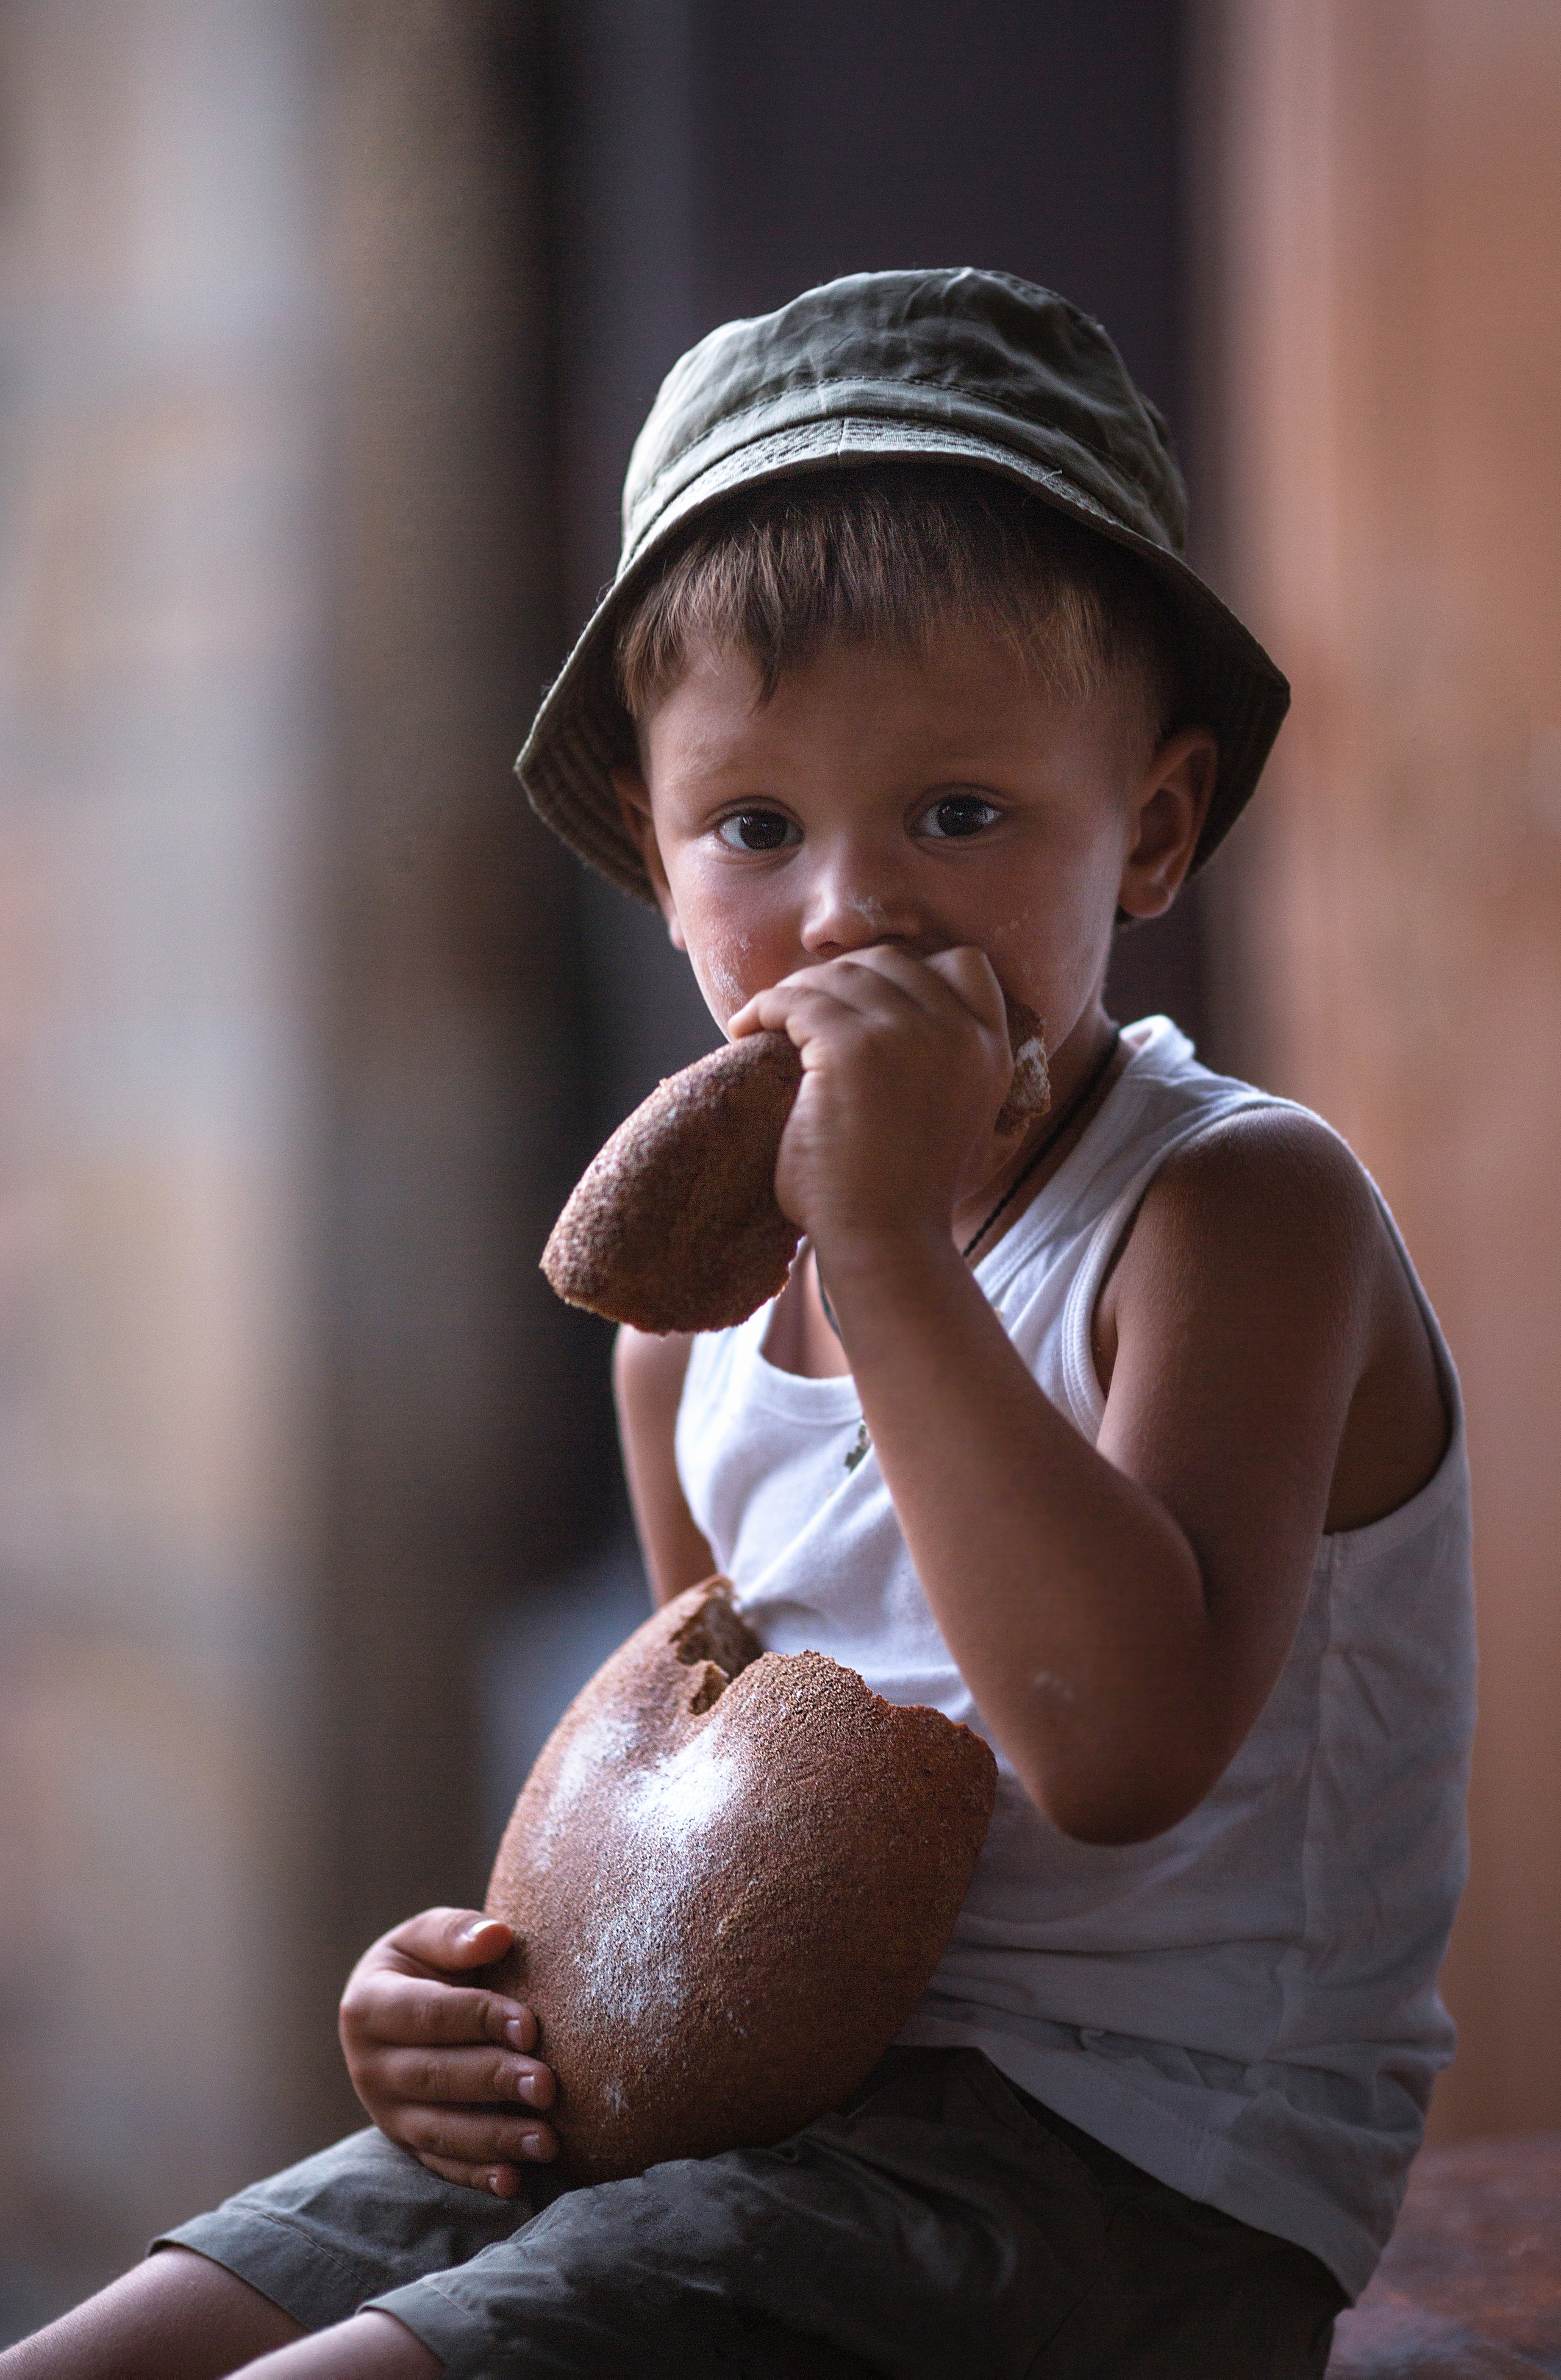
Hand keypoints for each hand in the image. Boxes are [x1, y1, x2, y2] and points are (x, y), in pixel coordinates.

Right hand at [338, 1907, 557, 2196]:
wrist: (404, 2006)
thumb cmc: (427, 1963)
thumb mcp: (428, 1936)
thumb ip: (456, 1933)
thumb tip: (496, 1936)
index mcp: (368, 2006)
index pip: (427, 2015)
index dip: (479, 2019)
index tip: (531, 2027)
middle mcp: (369, 2066)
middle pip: (434, 2077)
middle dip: (494, 2082)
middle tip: (548, 2086)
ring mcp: (386, 2112)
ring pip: (439, 2131)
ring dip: (494, 2140)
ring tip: (547, 2142)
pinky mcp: (408, 2144)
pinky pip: (441, 2166)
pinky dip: (477, 2177)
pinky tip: (515, 2181)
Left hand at [728, 944, 1013, 1261]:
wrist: (888, 1243)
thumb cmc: (907, 1197)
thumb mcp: (961, 1121)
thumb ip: (946, 1067)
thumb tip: (896, 1024)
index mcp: (991, 1050)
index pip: (965, 964)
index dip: (908, 968)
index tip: (864, 995)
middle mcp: (959, 1032)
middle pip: (890, 961)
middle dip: (840, 978)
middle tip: (801, 1009)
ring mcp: (907, 1034)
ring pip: (838, 976)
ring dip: (795, 992)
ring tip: (768, 1022)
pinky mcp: (852, 1047)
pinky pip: (795, 1000)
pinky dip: (763, 1009)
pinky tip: (746, 1031)